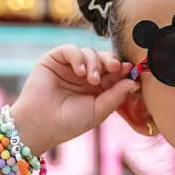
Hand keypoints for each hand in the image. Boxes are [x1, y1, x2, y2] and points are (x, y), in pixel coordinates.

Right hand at [10, 46, 136, 153]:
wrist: (40, 125)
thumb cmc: (69, 123)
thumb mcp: (98, 111)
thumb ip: (116, 96)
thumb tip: (134, 82)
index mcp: (98, 87)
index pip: (115, 72)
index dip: (123, 69)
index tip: (129, 70)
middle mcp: (85, 75)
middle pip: (104, 59)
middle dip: (112, 61)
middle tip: (115, 67)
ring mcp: (70, 66)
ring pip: (90, 52)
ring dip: (94, 63)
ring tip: (92, 79)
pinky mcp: (54, 59)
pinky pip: (70, 49)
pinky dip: (78, 57)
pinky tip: (79, 71)